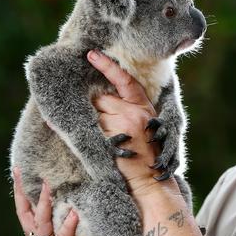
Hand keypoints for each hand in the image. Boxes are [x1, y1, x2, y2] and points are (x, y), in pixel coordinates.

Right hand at [12, 168, 129, 235]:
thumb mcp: (86, 231)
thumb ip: (80, 214)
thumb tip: (86, 185)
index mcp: (46, 235)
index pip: (29, 210)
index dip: (22, 190)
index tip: (19, 169)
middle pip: (26, 214)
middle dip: (22, 192)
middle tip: (21, 171)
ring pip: (40, 224)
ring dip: (43, 203)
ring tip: (47, 184)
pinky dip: (67, 225)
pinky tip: (74, 213)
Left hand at [87, 50, 175, 195]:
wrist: (150, 180)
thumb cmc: (146, 154)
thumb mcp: (146, 126)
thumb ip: (128, 110)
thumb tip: (101, 98)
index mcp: (144, 107)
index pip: (125, 80)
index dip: (107, 66)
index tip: (92, 54)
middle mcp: (134, 113)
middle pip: (101, 99)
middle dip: (96, 109)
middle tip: (105, 125)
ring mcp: (122, 125)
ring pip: (93, 115)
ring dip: (92, 125)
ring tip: (107, 140)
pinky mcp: (110, 139)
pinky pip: (89, 130)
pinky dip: (85, 135)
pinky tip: (96, 145)